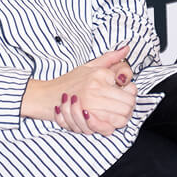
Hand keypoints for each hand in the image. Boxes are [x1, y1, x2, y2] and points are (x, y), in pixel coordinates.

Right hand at [22, 46, 136, 134]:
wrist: (45, 96)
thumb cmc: (68, 81)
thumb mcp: (90, 66)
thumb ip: (110, 58)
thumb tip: (126, 48)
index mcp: (101, 75)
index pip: (130, 91)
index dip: (131, 96)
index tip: (125, 97)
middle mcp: (96, 88)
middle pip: (127, 106)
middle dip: (127, 109)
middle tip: (121, 109)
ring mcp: (89, 104)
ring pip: (119, 119)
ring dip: (119, 119)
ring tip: (113, 116)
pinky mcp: (83, 118)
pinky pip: (105, 128)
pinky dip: (108, 127)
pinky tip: (104, 123)